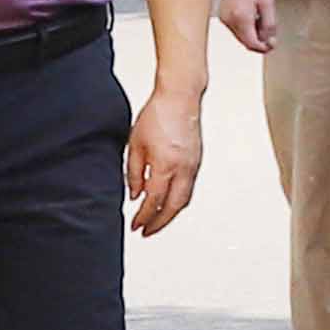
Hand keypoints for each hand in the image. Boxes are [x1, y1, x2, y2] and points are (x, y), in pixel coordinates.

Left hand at [124, 76, 206, 236]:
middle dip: (159, 223)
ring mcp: (193, 166)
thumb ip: (133, 173)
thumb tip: (134, 194)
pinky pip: (188, 188)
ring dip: (169, 214)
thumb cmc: (158, 114)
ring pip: (184, 200)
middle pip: (173, 208)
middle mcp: (183, 169)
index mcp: (165, 165)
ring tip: (156, 220)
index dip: (143, 217)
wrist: (180, 97)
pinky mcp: (196, 161)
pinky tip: (167, 200)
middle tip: (147, 231)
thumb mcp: (135, 144)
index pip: (153, 201)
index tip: (136, 225)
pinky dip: (177, 200)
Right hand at [216, 0, 274, 56]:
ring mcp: (224, 19)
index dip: (263, 48)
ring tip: (260, 20)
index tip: (271, 45)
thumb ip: (269, 24)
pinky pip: (235, 29)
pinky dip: (245, 28)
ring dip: (252, 35)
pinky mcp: (222, 17)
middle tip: (270, 34)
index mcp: (241, 17)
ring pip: (240, 37)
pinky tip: (251, 17)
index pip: (251, 43)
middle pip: (245, 42)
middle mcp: (230, 21)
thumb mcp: (267, 3)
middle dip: (258, 41)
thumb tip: (270, 41)